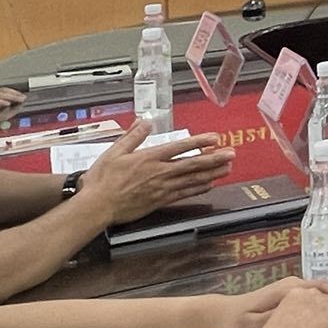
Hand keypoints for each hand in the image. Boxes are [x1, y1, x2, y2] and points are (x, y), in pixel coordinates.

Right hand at [77, 122, 233, 221]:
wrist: (96, 206)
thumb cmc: (102, 180)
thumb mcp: (114, 152)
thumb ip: (132, 136)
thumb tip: (144, 121)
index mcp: (149, 158)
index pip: (180, 147)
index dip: (199, 142)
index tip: (215, 138)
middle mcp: (160, 172)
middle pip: (193, 164)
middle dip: (214, 159)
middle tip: (231, 154)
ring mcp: (162, 188)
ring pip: (192, 180)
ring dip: (212, 173)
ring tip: (228, 168)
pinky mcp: (160, 201)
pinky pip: (184, 194)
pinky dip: (199, 189)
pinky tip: (209, 185)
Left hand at [211, 276, 327, 327]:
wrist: (219, 315)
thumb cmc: (237, 322)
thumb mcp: (258, 323)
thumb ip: (282, 316)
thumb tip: (305, 314)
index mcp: (290, 290)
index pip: (327, 294)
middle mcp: (294, 286)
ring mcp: (291, 289)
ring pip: (324, 292)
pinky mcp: (286, 296)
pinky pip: (316, 295)